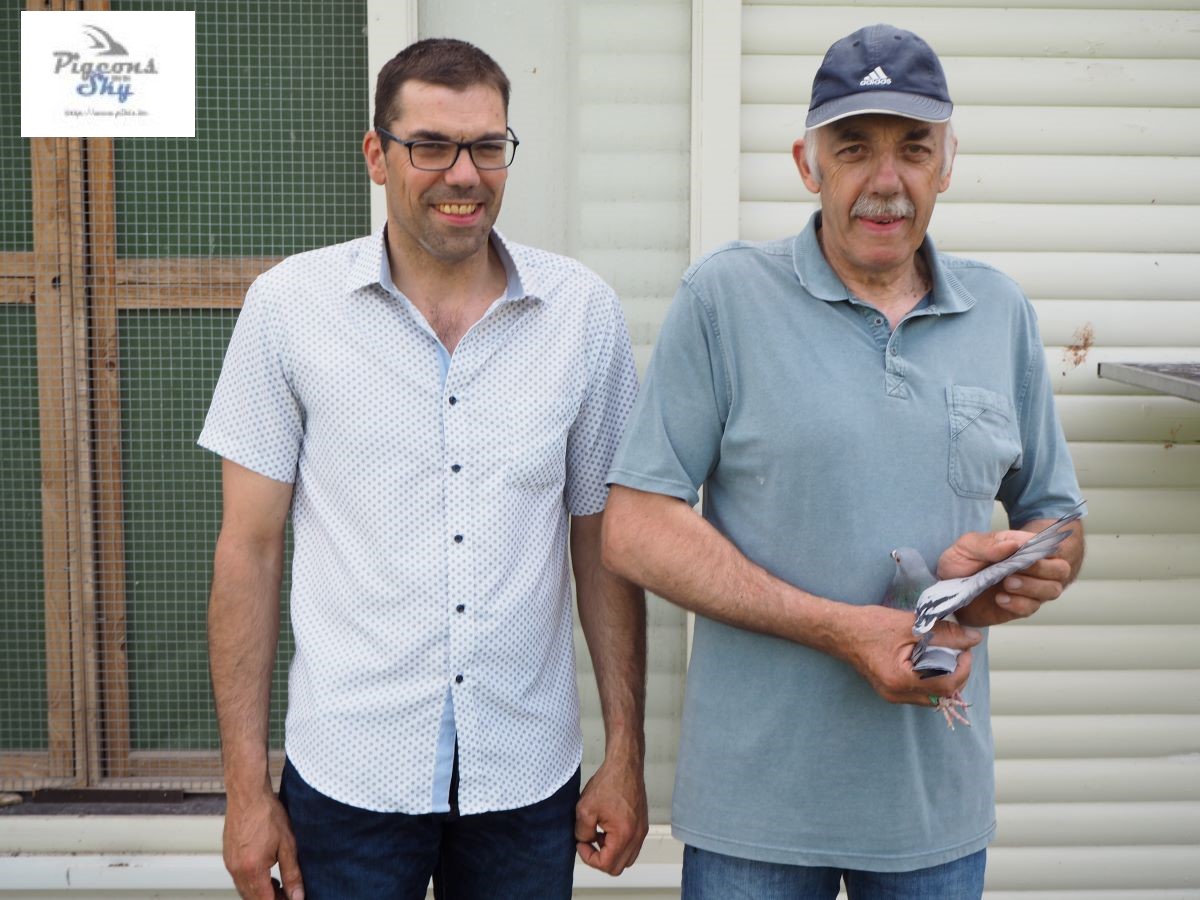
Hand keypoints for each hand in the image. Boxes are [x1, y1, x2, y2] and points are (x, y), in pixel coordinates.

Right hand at [223, 787, 303, 899]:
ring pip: (244, 889)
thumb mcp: (287, 845)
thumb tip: (297, 896)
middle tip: (287, 894)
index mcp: (252, 870)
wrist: (248, 794)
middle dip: (270, 899)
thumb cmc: (267, 813)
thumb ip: (292, 873)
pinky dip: (252, 880)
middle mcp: (237, 870)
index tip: (290, 899)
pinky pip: (239, 877)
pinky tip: (265, 871)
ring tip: (278, 885)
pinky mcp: (228, 855)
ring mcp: (230, 863)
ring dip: (260, 891)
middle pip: (252, 898)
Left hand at [574, 750, 648, 874]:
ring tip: (598, 835)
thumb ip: (582, 832)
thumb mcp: (585, 809)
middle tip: (588, 843)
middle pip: (618, 867)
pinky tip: (606, 828)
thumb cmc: (608, 783)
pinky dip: (618, 844)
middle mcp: (637, 836)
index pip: (606, 864)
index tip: (581, 843)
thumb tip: (584, 841)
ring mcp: (642, 831)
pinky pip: (631, 846)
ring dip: (610, 853)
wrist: (625, 765)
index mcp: (624, 834)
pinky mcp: (642, 825)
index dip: (589, 858)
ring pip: (626, 858)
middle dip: (600, 859)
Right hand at [843, 604, 980, 708]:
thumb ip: (945, 634)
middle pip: (943, 694)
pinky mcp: (890, 691)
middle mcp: (897, 694)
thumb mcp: (910, 625)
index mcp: (901, 680)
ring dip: (945, 677)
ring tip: (945, 654)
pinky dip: (930, 678)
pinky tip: (929, 660)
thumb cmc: (870, 625)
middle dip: (957, 673)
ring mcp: (892, 696)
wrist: (839, 631)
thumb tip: (974, 639)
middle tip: (959, 650)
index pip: (947, 685)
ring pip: (933, 696)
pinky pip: (920, 692)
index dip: (963, 668)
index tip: (966, 648)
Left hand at [941, 529, 1070, 627]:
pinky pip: (1031, 608)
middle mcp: (1031, 568)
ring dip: (1034, 587)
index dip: (1043, 549)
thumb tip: (1015, 544)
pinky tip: (1001, 599)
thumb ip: (990, 543)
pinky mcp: (1019, 607)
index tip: (1025, 553)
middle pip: (1060, 569)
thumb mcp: (967, 546)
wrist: (945, 590)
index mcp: (1022, 547)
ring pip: (1052, 589)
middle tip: (1015, 571)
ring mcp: (1028, 589)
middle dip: (1043, 570)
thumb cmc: (959, 563)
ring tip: (1007, 584)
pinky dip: (1019, 604)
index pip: (1049, 545)